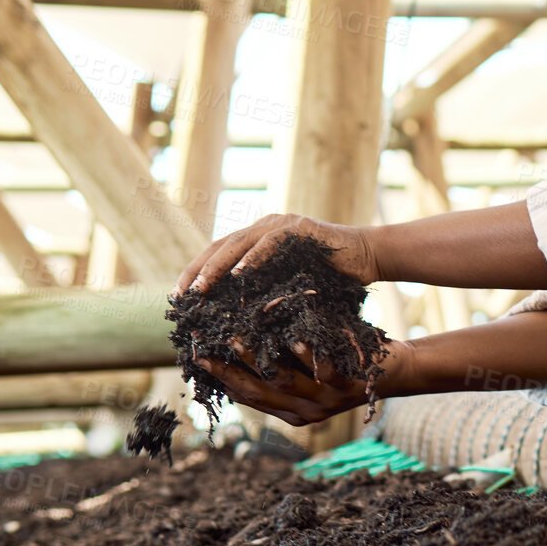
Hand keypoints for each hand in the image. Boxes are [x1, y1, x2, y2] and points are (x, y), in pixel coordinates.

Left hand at [174, 214, 377, 295]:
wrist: (369, 259)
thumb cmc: (331, 279)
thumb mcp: (289, 288)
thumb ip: (264, 293)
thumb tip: (232, 321)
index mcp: (259, 239)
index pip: (219, 254)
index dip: (195, 273)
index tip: (178, 299)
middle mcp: (266, 226)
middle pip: (221, 246)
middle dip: (198, 271)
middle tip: (182, 296)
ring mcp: (282, 224)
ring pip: (239, 243)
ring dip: (218, 267)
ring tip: (201, 289)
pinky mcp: (301, 228)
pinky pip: (271, 242)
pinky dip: (253, 258)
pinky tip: (238, 275)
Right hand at [195, 334, 412, 426]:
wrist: (398, 371)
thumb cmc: (347, 361)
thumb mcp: (308, 367)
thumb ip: (278, 362)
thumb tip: (237, 339)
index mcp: (290, 411)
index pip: (246, 396)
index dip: (221, 376)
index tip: (197, 355)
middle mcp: (305, 412)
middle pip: (258, 393)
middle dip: (229, 370)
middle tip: (206, 347)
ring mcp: (326, 402)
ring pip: (284, 384)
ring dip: (259, 360)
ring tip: (240, 337)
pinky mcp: (349, 388)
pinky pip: (323, 374)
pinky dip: (307, 355)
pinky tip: (295, 337)